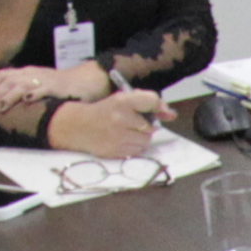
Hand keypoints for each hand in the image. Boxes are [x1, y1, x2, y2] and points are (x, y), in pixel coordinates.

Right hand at [45, 87, 162, 159]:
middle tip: (135, 123)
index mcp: (122, 101)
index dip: (159, 107)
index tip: (163, 112)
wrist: (80, 126)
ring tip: (128, 132)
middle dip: (147, 126)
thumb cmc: (106, 111)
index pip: (151, 101)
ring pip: (146, 140)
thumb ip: (147, 102)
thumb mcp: (123, 99)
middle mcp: (120, 118)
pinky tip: (123, 140)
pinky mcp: (115, 151)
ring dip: (141, 137)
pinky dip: (134, 146)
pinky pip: (137, 151)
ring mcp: (117, 136)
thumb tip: (171, 114)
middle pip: (151, 126)